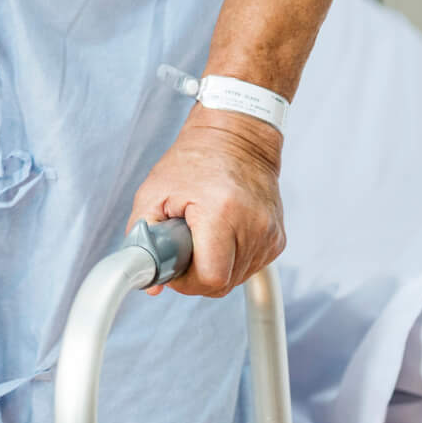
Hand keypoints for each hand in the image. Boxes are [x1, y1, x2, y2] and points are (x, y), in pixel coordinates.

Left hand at [127, 110, 284, 298]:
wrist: (235, 138)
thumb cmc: (192, 161)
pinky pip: (249, 267)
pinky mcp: (278, 239)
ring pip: (236, 279)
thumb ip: (143, 238)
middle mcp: (253, 225)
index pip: (210, 277)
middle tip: (183, 246)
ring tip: (202, 234)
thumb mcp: (153, 192)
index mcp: (222, 212)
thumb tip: (151, 284)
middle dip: (197, 274)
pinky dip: (231, 259)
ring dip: (214, 266)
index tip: (173, 264)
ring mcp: (270, 234)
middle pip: (223, 283)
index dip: (186, 280)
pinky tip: (221, 234)